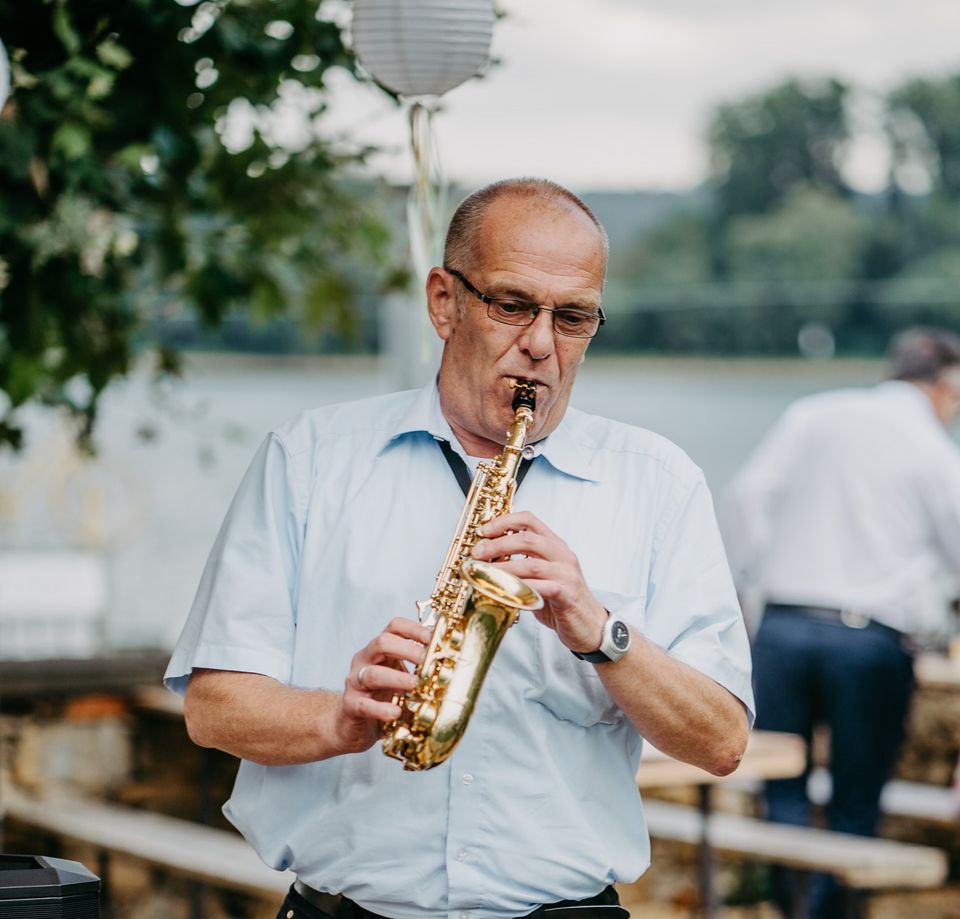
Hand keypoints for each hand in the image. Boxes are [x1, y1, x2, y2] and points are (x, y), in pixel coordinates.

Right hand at [335, 618, 430, 754]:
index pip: (394, 626)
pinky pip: (363, 705)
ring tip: (415, 686)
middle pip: (382, 642)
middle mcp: (364, 661)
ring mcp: (354, 682)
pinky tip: (395, 712)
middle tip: (428, 662)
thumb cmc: (381, 698)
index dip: (415, 629)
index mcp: (380, 650)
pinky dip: (381, 709)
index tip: (434, 639)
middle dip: (408, 650)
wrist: (351, 725)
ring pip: (372, 673)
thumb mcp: (401, 679)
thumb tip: (451, 666)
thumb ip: (418, 671)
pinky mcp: (350, 706)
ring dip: (397, 678)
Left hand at [470, 511, 607, 653]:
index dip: (504, 521)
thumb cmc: (562, 600)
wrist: (591, 625)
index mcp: (555, 546)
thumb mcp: (543, 576)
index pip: (530, 520)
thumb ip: (522, 565)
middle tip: (477, 554)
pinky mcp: (567, 594)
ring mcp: (566, 574)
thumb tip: (487, 561)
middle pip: (527, 539)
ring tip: (483, 573)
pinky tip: (504, 593)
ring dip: (503, 568)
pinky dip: (519, 589)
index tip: (483, 531)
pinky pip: (540, 588)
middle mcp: (562, 555)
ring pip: (530, 564)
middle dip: (497, 544)